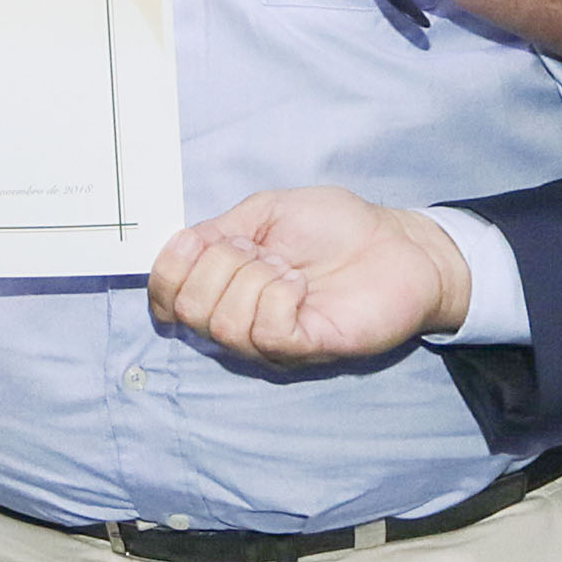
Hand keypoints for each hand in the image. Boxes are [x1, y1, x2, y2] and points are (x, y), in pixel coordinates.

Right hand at [149, 185, 471, 365]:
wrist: (397, 243)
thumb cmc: (336, 227)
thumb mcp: (265, 211)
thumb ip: (216, 231)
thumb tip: (177, 249)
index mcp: (223, 284)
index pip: (165, 297)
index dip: (169, 269)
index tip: (208, 240)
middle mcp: (239, 320)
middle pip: (190, 310)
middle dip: (221, 264)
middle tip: (264, 251)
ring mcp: (270, 341)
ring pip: (225, 324)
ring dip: (255, 279)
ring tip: (290, 269)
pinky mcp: (305, 349)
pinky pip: (267, 333)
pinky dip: (278, 298)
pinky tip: (301, 286)